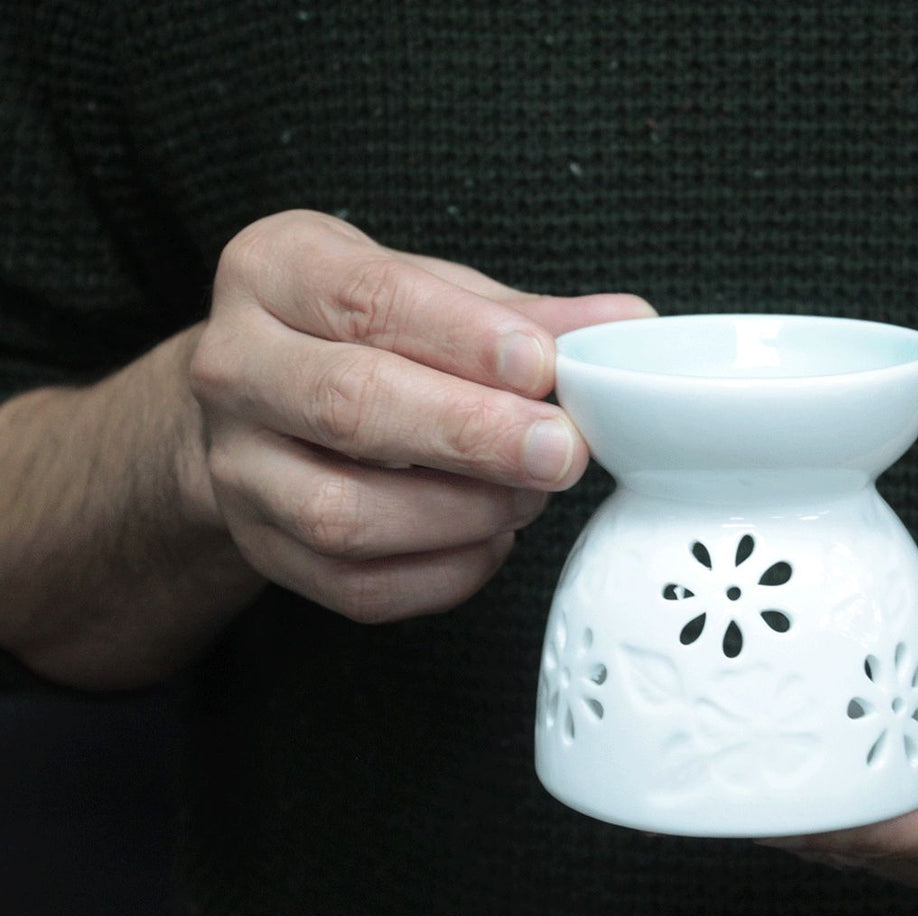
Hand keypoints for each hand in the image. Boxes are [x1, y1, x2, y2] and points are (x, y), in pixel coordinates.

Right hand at [189, 210, 652, 622]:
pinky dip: (444, 572)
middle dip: (471, 434)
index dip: (464, 338)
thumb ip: (525, 315)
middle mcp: (234, 365)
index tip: (540, 367)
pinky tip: (491, 539)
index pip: (369, 300)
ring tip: (529, 496)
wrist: (261, 400)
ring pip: (343, 512)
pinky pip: (356, 585)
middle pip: (350, 406)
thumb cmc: (361, 333)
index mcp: (275, 272)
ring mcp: (237, 467)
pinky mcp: (263, 547)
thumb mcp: (432, 293)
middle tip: (560, 450)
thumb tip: (626, 328)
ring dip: (460, 513)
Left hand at [760, 619, 917, 915]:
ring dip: (823, 802)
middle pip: (898, 844)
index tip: (778, 768)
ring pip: (889, 848)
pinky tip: (800, 766)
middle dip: (815, 797)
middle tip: (728, 739)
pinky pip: (903, 839)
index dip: (854, 799)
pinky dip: (853, 803)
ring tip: (742, 744)